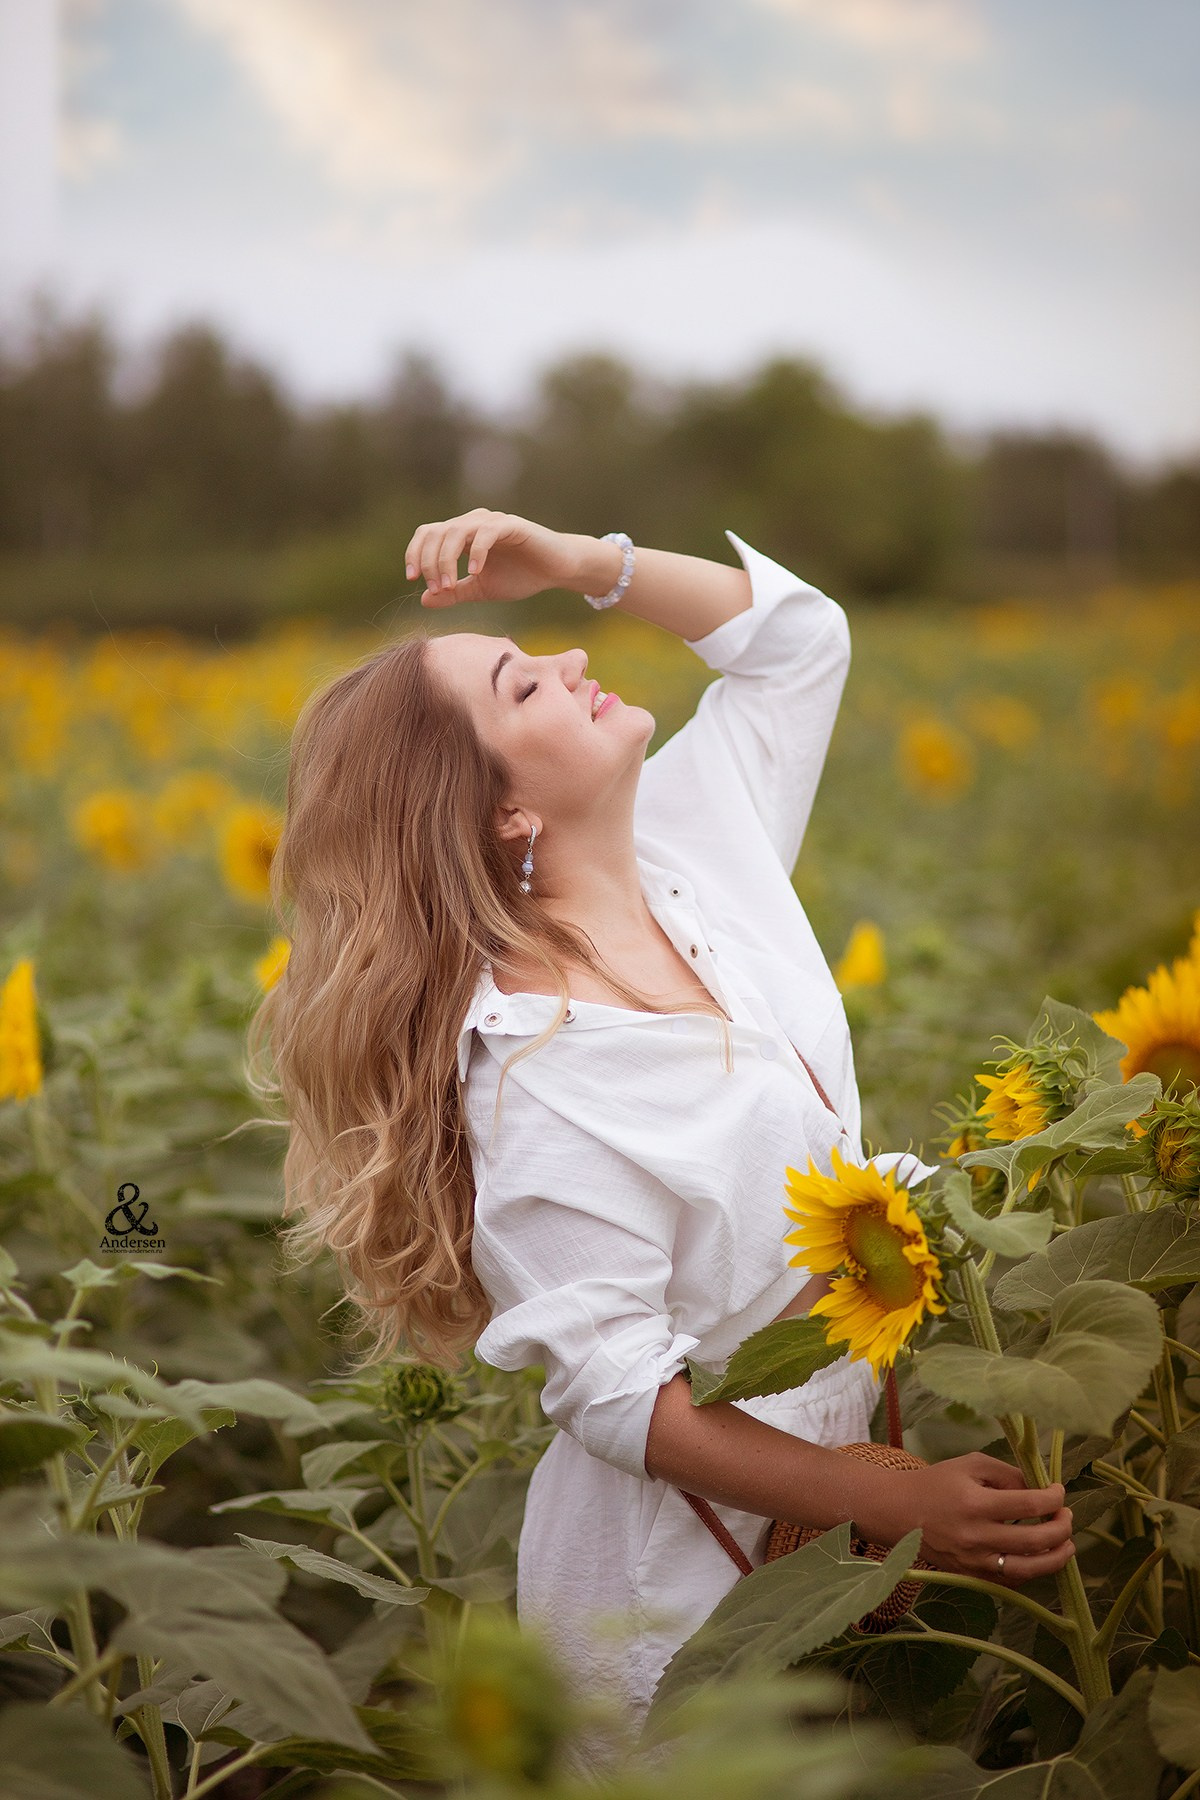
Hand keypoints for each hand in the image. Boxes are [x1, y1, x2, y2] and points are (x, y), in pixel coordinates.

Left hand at [404, 509, 580, 606]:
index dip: (415, 554)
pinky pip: (485, 534)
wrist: (556, 570)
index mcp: (462, 535)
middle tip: (436, 589)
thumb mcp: (481, 589)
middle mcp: (473, 522)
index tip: (412, 580)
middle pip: (436, 533)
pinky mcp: (511, 525)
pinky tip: (476, 572)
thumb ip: (454, 592)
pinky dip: (476, 552)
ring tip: (450, 585)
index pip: (427, 534)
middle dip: (429, 562)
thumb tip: (423, 599)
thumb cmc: (521, 576)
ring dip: (447, 560)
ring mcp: (491, 522)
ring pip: (456, 532)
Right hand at [893, 1452, 1073, 1585]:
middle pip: (1035, 1540)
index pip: (1029, 1504)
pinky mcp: (971, 1577)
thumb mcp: (970, 1465)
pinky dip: (1032, 1570)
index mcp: (975, 1504)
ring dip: (1056, 1558)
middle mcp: (976, 1537)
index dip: (1053, 1498)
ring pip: (1028, 1570)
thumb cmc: (936, 1483)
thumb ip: (1008, 1474)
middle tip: (1067, 1516)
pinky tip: (1040, 1557)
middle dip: (1062, 1528)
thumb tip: (1040, 1490)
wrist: (899, 1512)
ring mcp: (974, 1562)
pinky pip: (1011, 1581)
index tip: (1058, 1491)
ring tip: (1067, 1545)